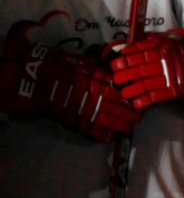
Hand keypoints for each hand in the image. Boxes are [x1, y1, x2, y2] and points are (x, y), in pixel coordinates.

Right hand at [0, 30, 136, 140]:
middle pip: (127, 110)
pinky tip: (113, 134)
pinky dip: (109, 136)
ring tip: (128, 126)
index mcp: (101, 81)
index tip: (136, 100)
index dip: (132, 98)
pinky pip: (102, 135)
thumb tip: (112, 75)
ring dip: (126, 126)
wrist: (33, 81)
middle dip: (134, 114)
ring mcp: (91, 113)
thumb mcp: (81, 62)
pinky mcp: (81, 125)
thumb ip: (97, 70)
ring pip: (119, 125)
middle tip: (137, 116)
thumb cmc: (56, 67)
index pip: (125, 93)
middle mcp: (100, 97)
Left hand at [109, 27, 183, 108]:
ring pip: (147, 84)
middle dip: (125, 76)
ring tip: (124, 94)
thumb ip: (146, 43)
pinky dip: (146, 101)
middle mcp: (167, 63)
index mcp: (163, 49)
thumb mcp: (164, 41)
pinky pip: (158, 96)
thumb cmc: (177, 52)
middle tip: (116, 80)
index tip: (115, 65)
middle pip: (140, 70)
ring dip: (132, 90)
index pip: (140, 55)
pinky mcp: (177, 90)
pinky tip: (137, 104)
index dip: (125, 60)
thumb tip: (124, 48)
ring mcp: (172, 77)